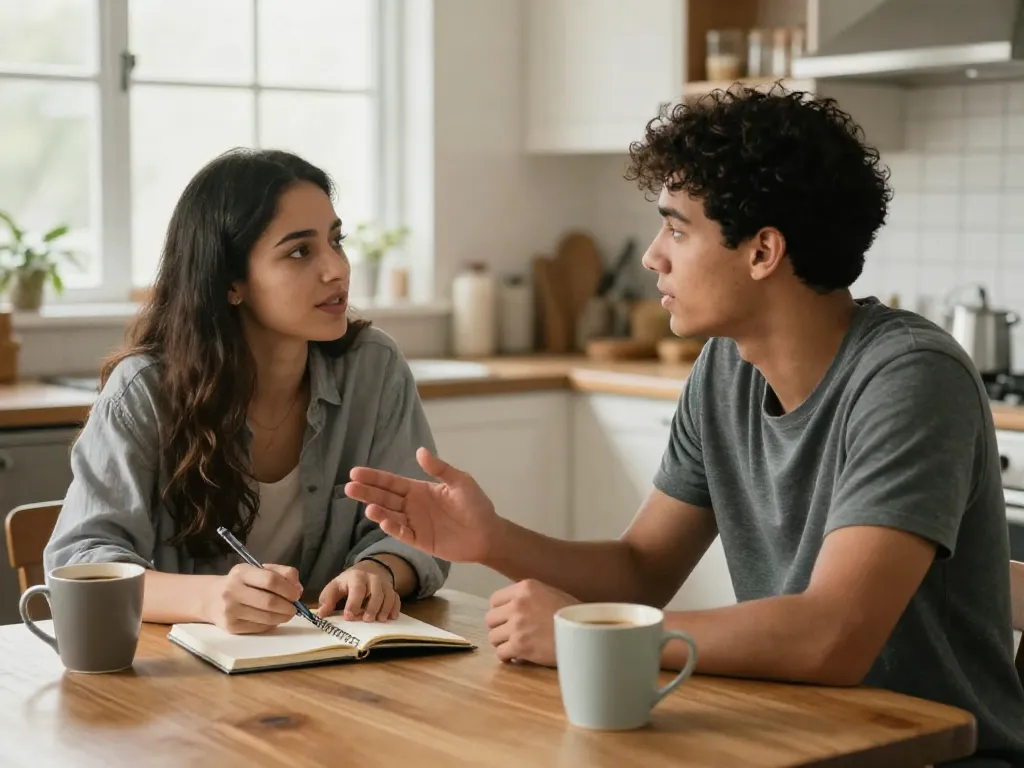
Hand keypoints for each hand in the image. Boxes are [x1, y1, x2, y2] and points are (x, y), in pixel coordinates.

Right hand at [202, 563, 302, 633]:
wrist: (211, 598)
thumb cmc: (241, 582)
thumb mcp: (258, 570)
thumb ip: (282, 574)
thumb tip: (298, 589)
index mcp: (241, 572)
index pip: (270, 580)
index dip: (288, 589)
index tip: (296, 595)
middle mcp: (232, 590)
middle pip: (269, 602)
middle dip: (288, 607)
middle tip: (294, 608)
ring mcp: (230, 610)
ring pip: (266, 618)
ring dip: (282, 617)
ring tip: (286, 614)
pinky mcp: (230, 626)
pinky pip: (259, 628)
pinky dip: (271, 624)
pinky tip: (272, 619)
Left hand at [317, 563, 399, 621]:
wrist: (368, 569)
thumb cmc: (348, 582)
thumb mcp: (335, 586)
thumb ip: (327, 599)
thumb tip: (321, 614)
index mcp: (356, 577)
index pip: (357, 589)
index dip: (353, 603)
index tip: (349, 617)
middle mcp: (373, 579)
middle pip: (376, 592)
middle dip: (372, 606)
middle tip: (367, 620)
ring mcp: (384, 584)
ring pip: (389, 595)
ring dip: (385, 608)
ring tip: (380, 620)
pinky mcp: (392, 590)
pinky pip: (397, 598)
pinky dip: (395, 608)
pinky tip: (391, 617)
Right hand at [345, 447, 500, 562]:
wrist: (487, 533)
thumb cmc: (475, 505)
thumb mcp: (460, 481)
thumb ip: (439, 469)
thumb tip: (420, 451)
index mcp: (419, 489)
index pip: (391, 482)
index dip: (374, 477)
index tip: (355, 472)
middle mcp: (412, 506)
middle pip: (385, 497)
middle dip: (367, 492)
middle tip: (349, 487)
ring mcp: (414, 523)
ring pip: (390, 515)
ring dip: (378, 511)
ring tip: (368, 507)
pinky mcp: (420, 540)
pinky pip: (402, 534)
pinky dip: (392, 528)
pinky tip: (384, 521)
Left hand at [485, 579, 578, 665]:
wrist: (586, 633)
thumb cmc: (573, 615)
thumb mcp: (551, 593)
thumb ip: (530, 597)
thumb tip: (515, 605)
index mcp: (525, 588)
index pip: (495, 600)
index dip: (500, 611)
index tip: (507, 619)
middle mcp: (518, 604)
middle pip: (490, 618)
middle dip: (499, 627)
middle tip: (510, 634)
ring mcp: (517, 625)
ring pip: (493, 637)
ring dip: (502, 643)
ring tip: (514, 646)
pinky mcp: (519, 645)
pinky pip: (501, 653)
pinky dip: (507, 657)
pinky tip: (516, 657)